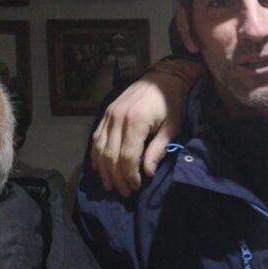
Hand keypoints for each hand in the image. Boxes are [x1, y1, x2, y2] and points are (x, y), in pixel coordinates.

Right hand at [90, 60, 201, 196]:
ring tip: (110, 185)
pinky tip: (99, 167)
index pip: (128, 157)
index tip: (137, 187)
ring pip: (100, 148)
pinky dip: (96, 154)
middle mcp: (118, 118)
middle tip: (124, 192)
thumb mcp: (172, 126)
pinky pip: (96, 137)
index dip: (130, 175)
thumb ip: (158, 149)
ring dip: (104, 170)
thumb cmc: (172, 102)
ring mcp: (109, 115)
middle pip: (111, 156)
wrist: (163, 77)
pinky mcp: (106, 113)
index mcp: (136, 122)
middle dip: (117, 177)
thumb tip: (148, 173)